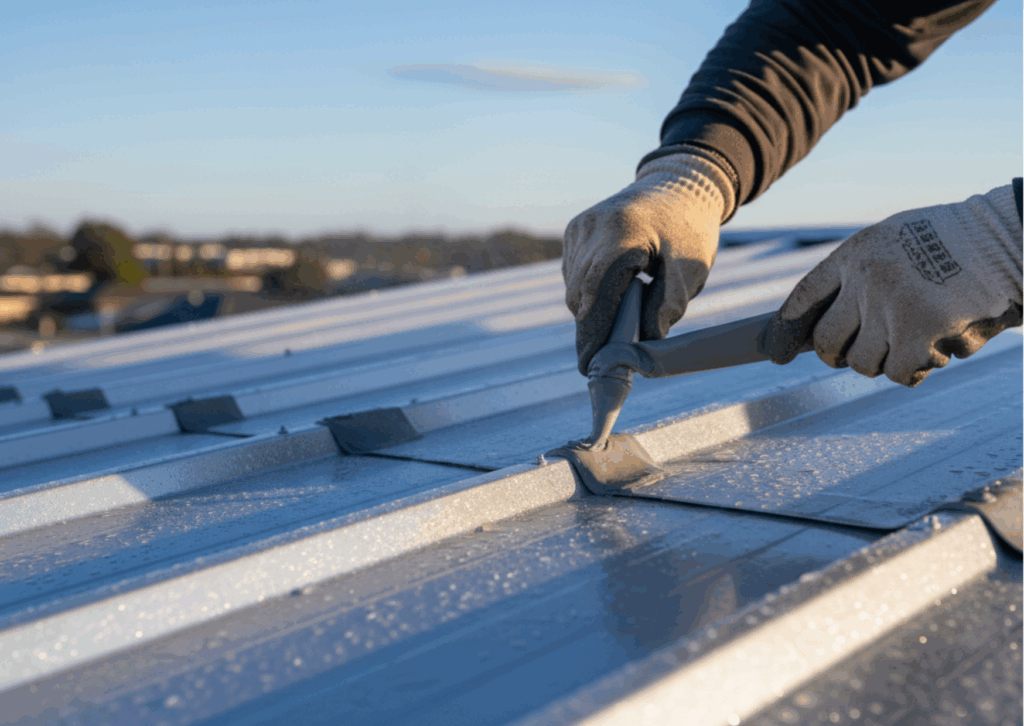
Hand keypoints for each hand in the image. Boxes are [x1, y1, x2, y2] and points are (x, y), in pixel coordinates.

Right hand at [562, 153, 734, 373]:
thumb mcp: (689, 269)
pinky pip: (573, 274)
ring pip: (574, 287)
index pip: (597, 293)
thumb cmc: (689, 230)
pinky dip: (589, 291)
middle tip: (609, 354)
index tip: (588, 365)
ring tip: (621, 316)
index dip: (592, 334)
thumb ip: (666, 306)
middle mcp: (593, 228)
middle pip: (580, 295)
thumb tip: (646, 344)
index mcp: (622, 234)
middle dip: (593, 327)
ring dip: (592, 309)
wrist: (678, 186)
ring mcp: (580, 227)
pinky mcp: (575, 230)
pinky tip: (614, 291)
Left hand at [761, 184, 1022, 385]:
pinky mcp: (918, 333)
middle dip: (836, 356)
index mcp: (856, 254)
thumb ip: (863, 276)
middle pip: (825, 341)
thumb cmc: (960, 242)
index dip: (785, 328)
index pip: (804, 297)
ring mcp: (889, 308)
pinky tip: (935, 351)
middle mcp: (864, 280)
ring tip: (916, 340)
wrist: (1010, 238)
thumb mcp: (897, 242)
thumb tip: (829, 324)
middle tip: (852, 356)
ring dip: (886, 361)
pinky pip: (900, 373)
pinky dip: (915, 370)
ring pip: (863, 363)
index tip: (775, 350)